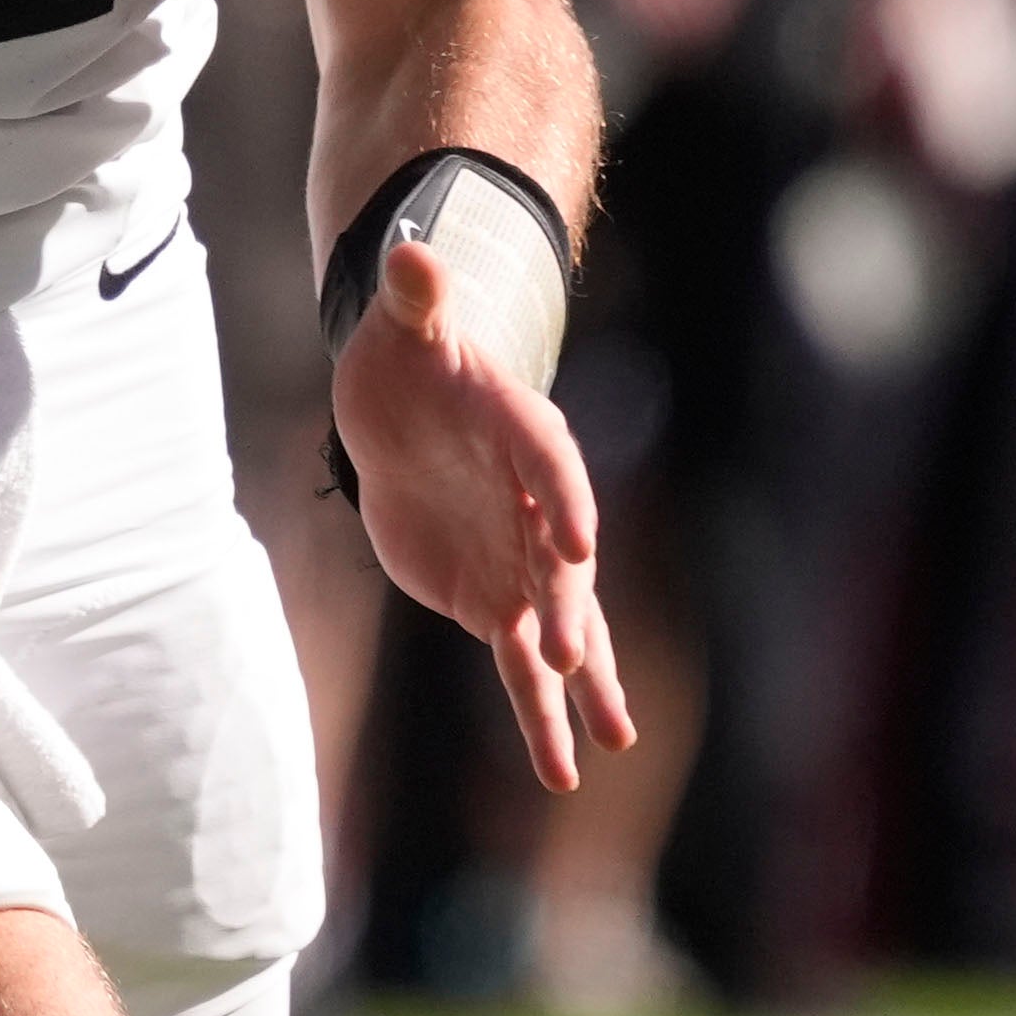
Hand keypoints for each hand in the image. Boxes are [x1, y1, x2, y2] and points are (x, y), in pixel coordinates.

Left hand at [333, 238, 633, 792]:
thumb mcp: (405, 321)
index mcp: (523, 432)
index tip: (577, 544)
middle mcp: (538, 506)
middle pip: (559, 560)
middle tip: (572, 655)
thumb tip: (408, 251)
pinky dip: (542, 710)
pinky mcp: (495, 599)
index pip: (550, 465)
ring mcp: (522, 560)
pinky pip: (523, 662)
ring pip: (559, 626)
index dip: (563, 501)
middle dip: (567, 606)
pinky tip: (566, 765)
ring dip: (578, 682)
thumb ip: (414, 295)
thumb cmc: (411, 356)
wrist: (410, 406)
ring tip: (609, 741)